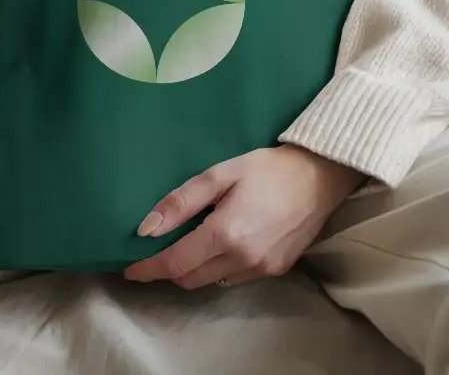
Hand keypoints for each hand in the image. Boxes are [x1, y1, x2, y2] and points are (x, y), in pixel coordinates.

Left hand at [124, 146, 362, 288]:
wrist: (319, 176)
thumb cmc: (269, 168)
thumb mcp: (221, 173)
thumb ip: (182, 201)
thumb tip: (147, 228)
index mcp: (226, 234)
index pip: (175, 264)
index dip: (149, 268)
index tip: (128, 268)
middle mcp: (242, 259)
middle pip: (190, 278)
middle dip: (169, 269)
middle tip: (156, 251)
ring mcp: (261, 268)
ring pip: (212, 281)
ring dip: (194, 269)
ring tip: (187, 244)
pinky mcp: (276, 270)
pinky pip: (234, 277)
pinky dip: (219, 266)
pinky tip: (220, 244)